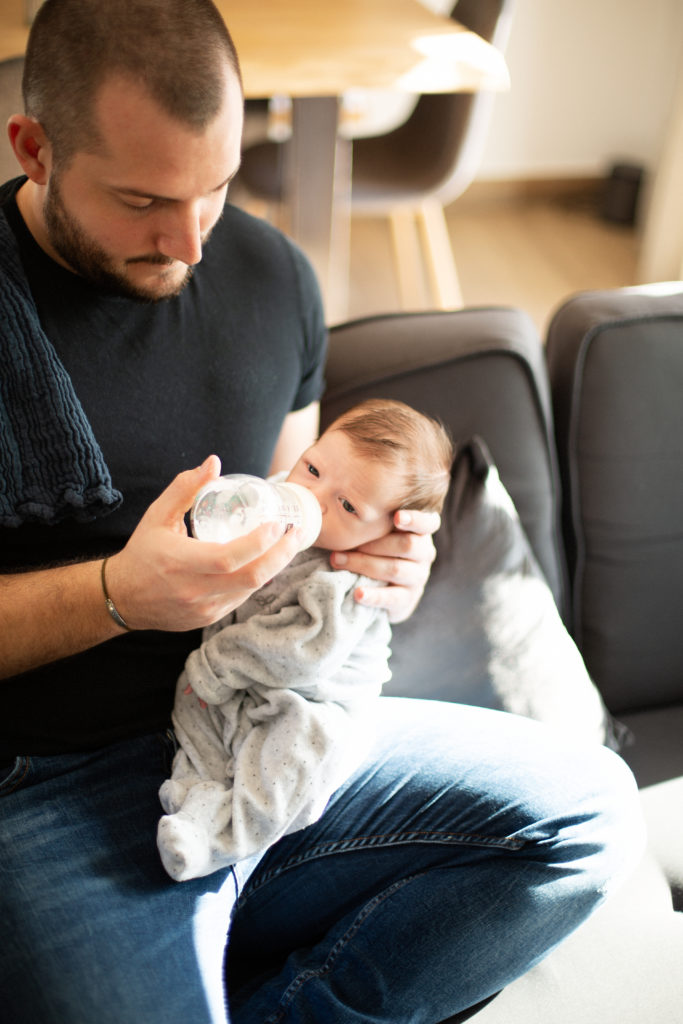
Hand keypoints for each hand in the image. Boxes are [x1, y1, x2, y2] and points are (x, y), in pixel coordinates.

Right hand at [102, 456, 303, 631]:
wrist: (123, 598)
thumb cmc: (143, 552)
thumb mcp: (157, 516)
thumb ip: (185, 488)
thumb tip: (214, 463)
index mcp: (180, 562)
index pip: (228, 558)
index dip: (258, 543)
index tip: (276, 524)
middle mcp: (194, 590)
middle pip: (250, 578)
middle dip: (280, 555)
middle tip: (295, 533)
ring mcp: (203, 608)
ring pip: (251, 590)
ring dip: (275, 566)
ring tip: (288, 544)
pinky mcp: (208, 619)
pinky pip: (242, 598)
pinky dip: (259, 579)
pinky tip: (268, 561)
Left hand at [330, 508, 438, 623]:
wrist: (383, 586)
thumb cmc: (374, 545)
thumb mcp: (377, 529)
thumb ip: (368, 515)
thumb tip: (330, 493)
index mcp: (420, 531)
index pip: (428, 522)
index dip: (415, 519)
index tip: (396, 517)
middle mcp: (424, 552)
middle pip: (407, 545)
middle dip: (373, 543)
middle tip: (343, 543)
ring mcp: (418, 576)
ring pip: (395, 568)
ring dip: (363, 564)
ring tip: (337, 561)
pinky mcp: (408, 598)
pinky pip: (392, 597)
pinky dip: (374, 595)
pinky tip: (358, 593)